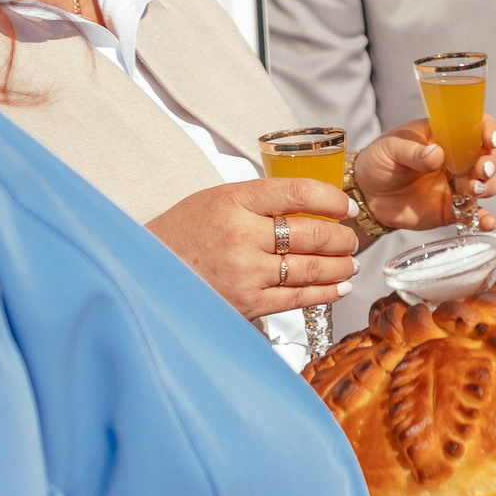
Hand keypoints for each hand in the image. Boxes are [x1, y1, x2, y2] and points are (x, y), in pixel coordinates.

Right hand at [146, 177, 357, 318]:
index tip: (347, 207)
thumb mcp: (216, 199)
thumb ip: (260, 200)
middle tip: (351, 238)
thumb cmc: (182, 233)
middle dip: (343, 238)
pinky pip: (299, 297)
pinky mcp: (247, 303)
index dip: (333, 199)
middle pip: (313, 233)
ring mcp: (246, 272)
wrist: (144, 273)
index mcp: (234, 201)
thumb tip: (312, 203)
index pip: (299, 192)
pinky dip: (326, 291)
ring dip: (341, 265)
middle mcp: (242, 236)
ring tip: (350, 262)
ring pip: (312, 267)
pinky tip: (339, 286)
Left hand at [354, 116, 495, 232]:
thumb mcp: (391, 148)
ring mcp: (456, 185)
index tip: (489, 139)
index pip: (475, 127)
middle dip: (491, 163)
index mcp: (444, 136)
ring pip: (486, 184)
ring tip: (474, 190)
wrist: (366, 195)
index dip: (488, 130)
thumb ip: (413, 151)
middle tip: (481, 170)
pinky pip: (473, 214)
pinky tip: (488, 222)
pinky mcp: (452, 209)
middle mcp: (456, 160)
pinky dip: (484, 218)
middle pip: (487, 157)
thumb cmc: (378, 161)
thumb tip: (436, 154)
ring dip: (487, 186)